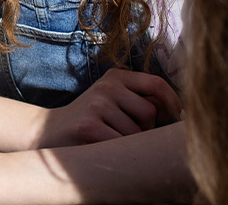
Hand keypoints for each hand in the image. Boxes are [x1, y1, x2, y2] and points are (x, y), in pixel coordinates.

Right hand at [35, 68, 181, 147]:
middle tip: (129, 135)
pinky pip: (120, 144)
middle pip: (150, 112)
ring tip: (111, 142)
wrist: (46, 132)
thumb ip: (140, 100)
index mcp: (116, 76)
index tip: (177, 120)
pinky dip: (117, 152)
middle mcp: (107, 86)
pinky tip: (103, 149)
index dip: (173, 103)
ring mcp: (96, 105)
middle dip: (147, 129)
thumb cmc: (90, 120)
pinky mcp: (88, 126)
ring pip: (136, 132)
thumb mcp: (112, 100)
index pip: (157, 84)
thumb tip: (181, 116)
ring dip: (130, 144)